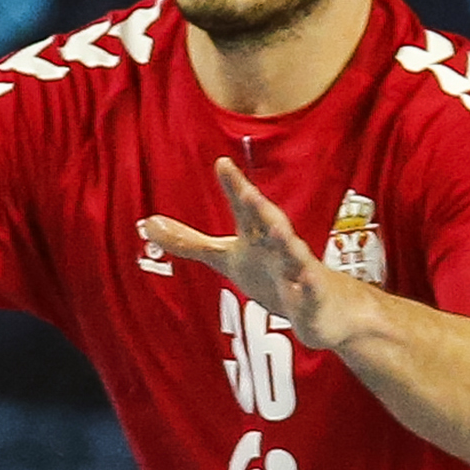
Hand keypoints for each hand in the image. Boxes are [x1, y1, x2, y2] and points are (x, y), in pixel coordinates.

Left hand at [139, 158, 365, 351]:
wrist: (323, 307)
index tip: (222, 163)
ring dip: (286, 244)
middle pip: (270, 224)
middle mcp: (280, 247)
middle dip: (259, 207)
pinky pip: (310, 293)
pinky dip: (308, 288)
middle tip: (246, 192)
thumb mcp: (226, 258)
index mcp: (258, 235)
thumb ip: (189, 242)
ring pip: (294, 255)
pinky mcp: (313, 299)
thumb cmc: (272, 274)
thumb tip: (146, 224)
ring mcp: (299, 272)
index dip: (234, 186)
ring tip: (278, 231)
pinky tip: (306, 282)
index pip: (245, 208)